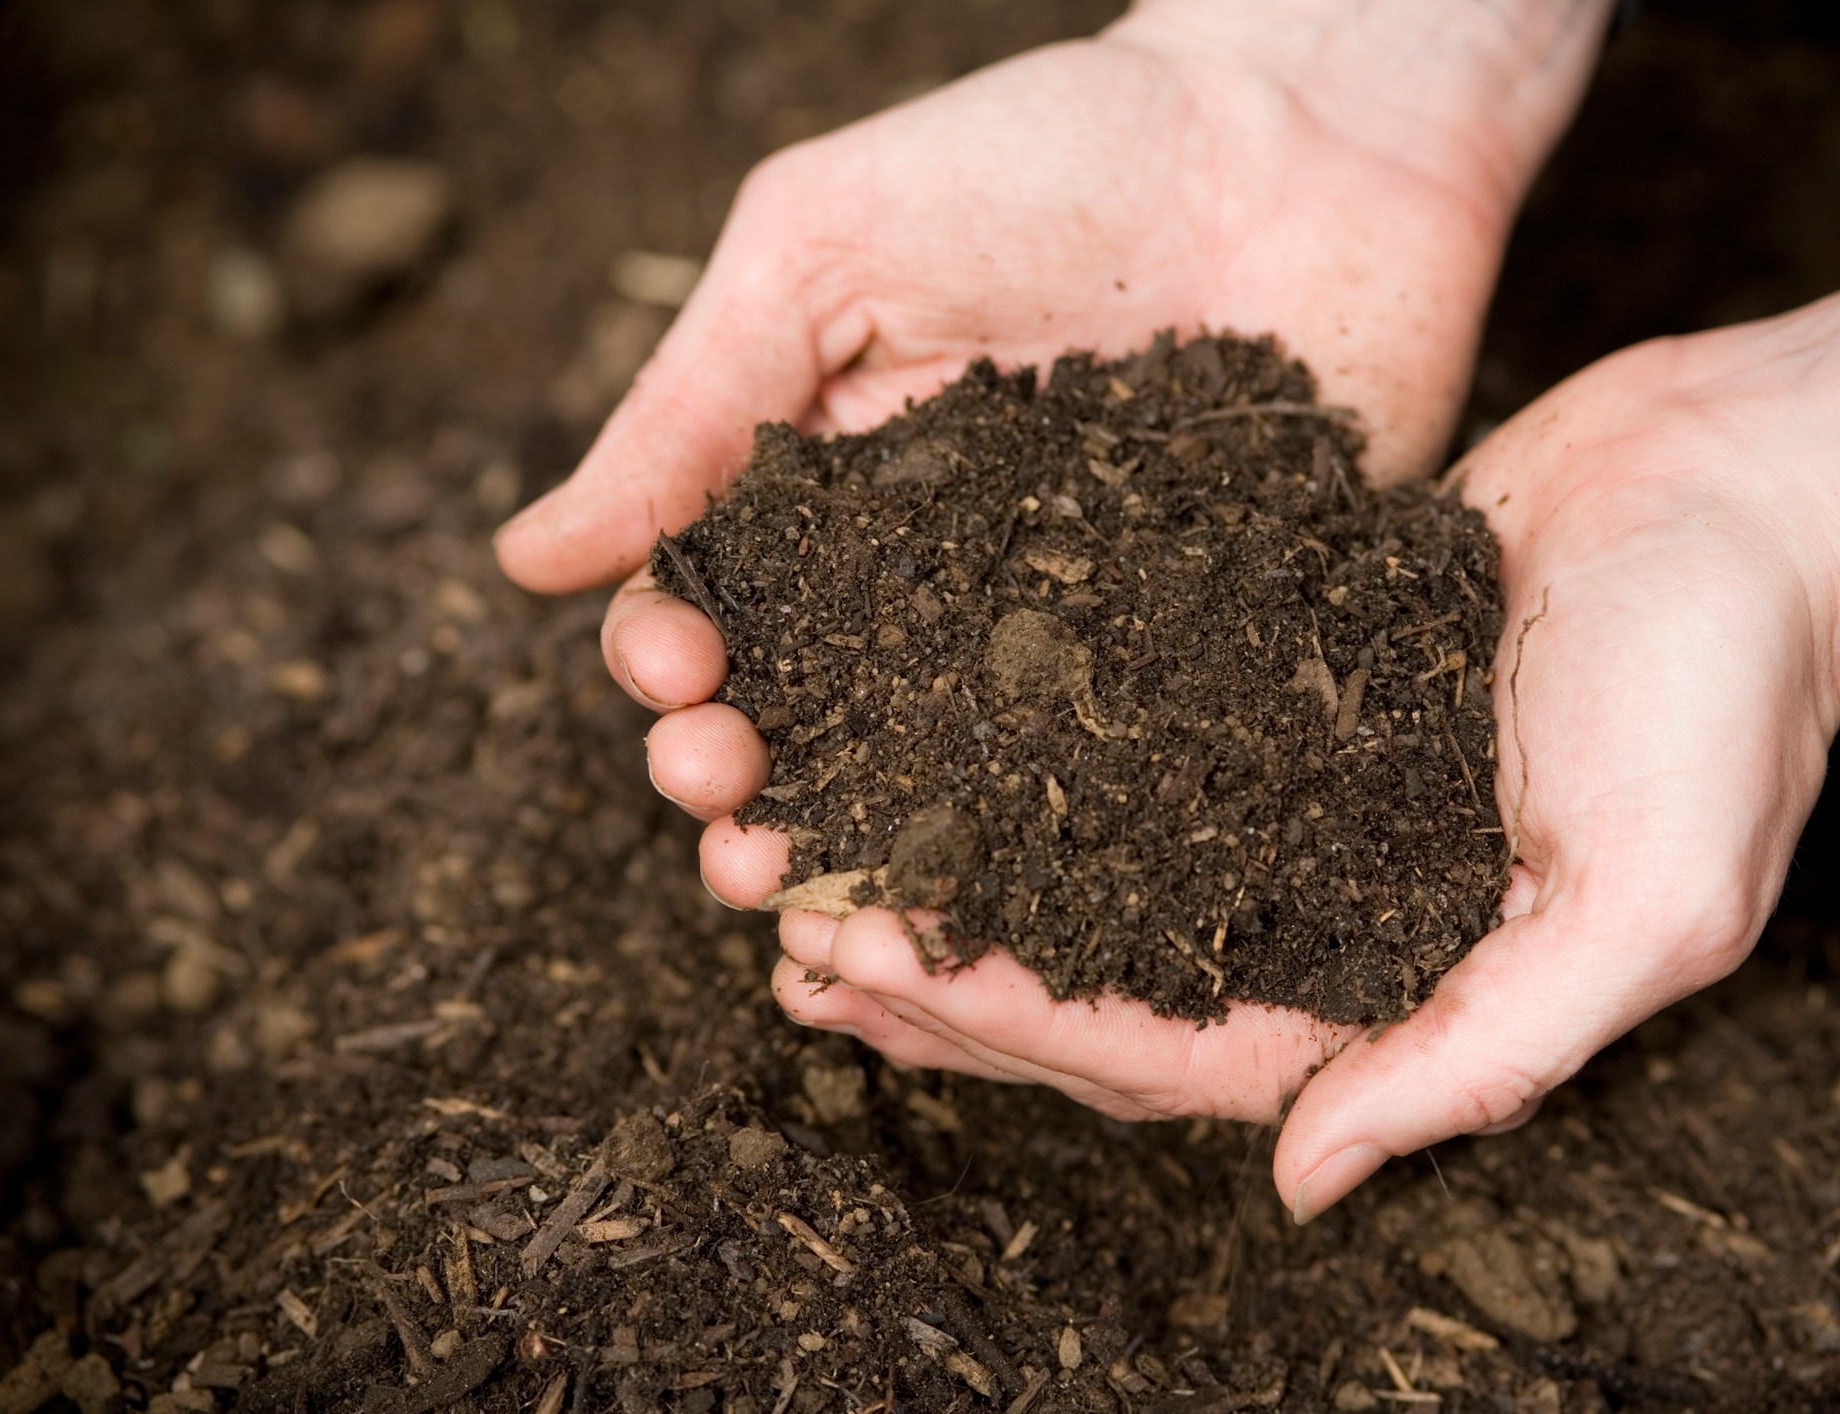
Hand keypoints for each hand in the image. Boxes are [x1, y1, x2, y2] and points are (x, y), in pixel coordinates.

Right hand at [533, 4, 1614, 1127]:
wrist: (1308, 137)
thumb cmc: (1050, 157)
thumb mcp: (830, 242)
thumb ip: (694, 402)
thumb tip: (531, 561)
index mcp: (828, 491)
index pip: (717, 612)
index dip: (672, 666)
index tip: (677, 678)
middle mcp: (932, 585)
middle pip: (812, 722)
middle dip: (746, 783)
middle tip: (733, 810)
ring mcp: (1062, 632)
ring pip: (939, 784)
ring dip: (865, 854)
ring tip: (825, 900)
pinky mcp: (1191, 664)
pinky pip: (1109, 781)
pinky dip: (1043, 857)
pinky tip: (998, 907)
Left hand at [743, 248, 1839, 1219]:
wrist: (1744, 488)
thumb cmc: (1727, 688)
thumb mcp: (1649, 902)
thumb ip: (1484, 1051)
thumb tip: (1306, 1191)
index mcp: (1400, 984)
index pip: (1171, 1047)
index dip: (1008, 1019)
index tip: (863, 963)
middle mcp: (1329, 902)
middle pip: (1101, 972)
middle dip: (943, 959)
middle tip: (790, 919)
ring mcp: (1295, 791)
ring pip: (1086, 862)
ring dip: (952, 864)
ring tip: (804, 847)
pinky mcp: (1277, 681)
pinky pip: (1120, 736)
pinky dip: (1014, 746)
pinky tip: (913, 722)